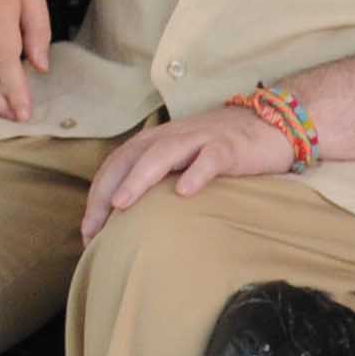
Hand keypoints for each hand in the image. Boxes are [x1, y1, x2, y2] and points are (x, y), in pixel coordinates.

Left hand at [79, 104, 295, 239]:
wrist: (267, 125)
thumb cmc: (217, 150)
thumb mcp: (181, 163)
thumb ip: (158, 181)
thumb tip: (128, 221)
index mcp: (154, 142)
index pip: (116, 164)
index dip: (97, 194)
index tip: (87, 230)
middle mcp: (170, 137)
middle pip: (129, 158)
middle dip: (107, 191)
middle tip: (93, 226)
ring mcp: (198, 141)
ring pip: (162, 155)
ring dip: (139, 178)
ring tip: (121, 204)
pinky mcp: (228, 148)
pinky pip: (210, 159)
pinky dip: (196, 173)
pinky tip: (186, 192)